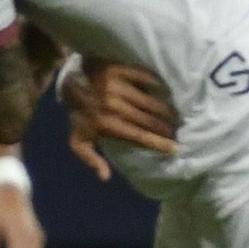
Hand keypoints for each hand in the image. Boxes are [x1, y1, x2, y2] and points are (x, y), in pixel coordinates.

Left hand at [62, 57, 177, 182]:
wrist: (70, 81)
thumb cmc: (80, 114)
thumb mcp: (79, 140)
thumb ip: (90, 159)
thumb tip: (105, 177)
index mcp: (106, 124)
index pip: (139, 137)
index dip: (159, 143)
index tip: (175, 147)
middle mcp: (113, 106)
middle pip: (149, 120)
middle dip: (167, 128)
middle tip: (179, 131)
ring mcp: (117, 87)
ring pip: (150, 101)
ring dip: (166, 109)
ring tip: (177, 115)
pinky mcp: (119, 70)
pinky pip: (144, 77)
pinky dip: (158, 85)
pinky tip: (167, 92)